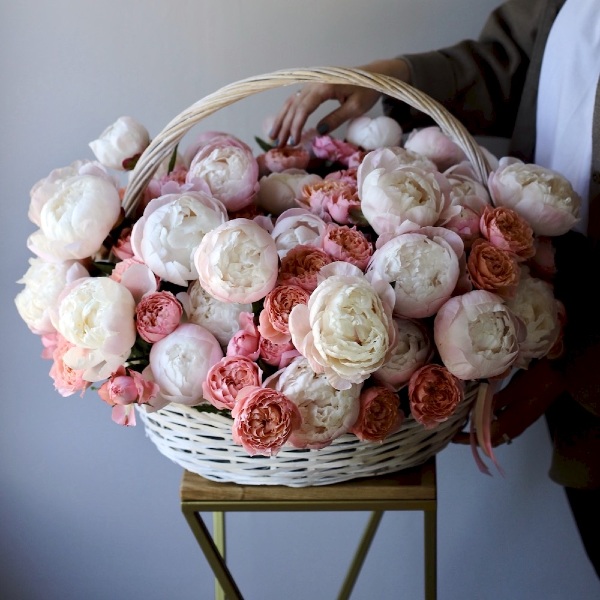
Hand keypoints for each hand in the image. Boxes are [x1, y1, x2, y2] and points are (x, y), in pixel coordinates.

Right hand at [268, 59, 410, 147]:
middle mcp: (315, 82)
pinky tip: (281, 123)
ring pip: (291, 101)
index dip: (296, 126)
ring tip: (273, 136)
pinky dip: (288, 112)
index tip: (294, 141)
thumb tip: (318, 131)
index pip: (304, 107)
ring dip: (282, 119)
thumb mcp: (356, 107)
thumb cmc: (367, 91)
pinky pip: (296, 99)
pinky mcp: (313, 86)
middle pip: (294, 105)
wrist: (373, 74)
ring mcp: (312, 83)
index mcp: (325, 85)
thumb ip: (336, 118)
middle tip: (279, 145)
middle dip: (285, 126)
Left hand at [452, 358, 566, 446]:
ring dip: (483, 430)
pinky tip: (484, 412)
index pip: (486, 438)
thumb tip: (477, 411)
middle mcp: (517, 426)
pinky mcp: (524, 414)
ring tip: (468, 422)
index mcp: (512, 422)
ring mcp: (521, 421)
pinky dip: (492, 422)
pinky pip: (504, 424)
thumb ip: (494, 402)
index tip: (454, 438)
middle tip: (458, 431)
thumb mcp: (511, 391)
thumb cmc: (534, 381)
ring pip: (498, 432)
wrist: (558, 374)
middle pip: (492, 438)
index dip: (470, 439)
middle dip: (475, 437)